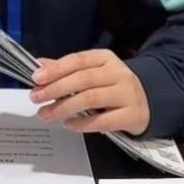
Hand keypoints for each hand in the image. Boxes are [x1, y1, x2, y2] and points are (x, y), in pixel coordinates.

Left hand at [30, 50, 149, 134]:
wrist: (147, 102)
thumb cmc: (112, 87)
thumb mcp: (92, 73)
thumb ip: (66, 70)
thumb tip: (39, 66)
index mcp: (105, 58)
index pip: (78, 60)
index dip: (56, 68)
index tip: (36, 78)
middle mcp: (118, 73)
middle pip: (83, 79)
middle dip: (56, 88)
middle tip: (36, 98)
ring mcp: (127, 94)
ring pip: (91, 98)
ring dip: (64, 107)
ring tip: (46, 114)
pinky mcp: (132, 115)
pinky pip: (104, 120)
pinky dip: (83, 123)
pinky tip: (68, 125)